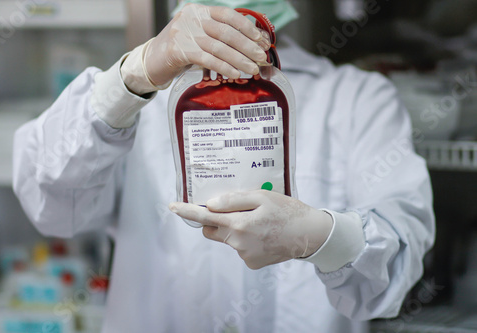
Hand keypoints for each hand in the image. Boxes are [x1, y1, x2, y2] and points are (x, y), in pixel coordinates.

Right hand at [145, 3, 269, 86]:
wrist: (150, 62)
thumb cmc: (179, 50)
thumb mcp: (198, 37)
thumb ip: (218, 36)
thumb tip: (251, 44)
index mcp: (199, 11)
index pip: (228, 15)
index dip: (247, 28)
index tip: (261, 40)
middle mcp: (191, 18)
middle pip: (226, 32)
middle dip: (247, 46)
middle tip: (261, 57)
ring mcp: (183, 33)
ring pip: (218, 47)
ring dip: (239, 59)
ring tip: (252, 69)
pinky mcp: (177, 50)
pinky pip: (206, 59)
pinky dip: (223, 67)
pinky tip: (234, 73)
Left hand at [169, 190, 332, 269]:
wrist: (310, 234)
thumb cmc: (287, 211)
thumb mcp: (262, 197)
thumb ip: (234, 200)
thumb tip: (211, 205)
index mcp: (239, 225)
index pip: (205, 218)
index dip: (187, 211)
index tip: (172, 206)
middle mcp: (239, 243)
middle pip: (212, 231)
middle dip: (216, 220)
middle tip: (234, 209)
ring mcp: (245, 256)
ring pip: (228, 239)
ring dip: (234, 229)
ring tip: (259, 221)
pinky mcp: (253, 263)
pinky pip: (239, 248)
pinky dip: (245, 240)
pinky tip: (263, 233)